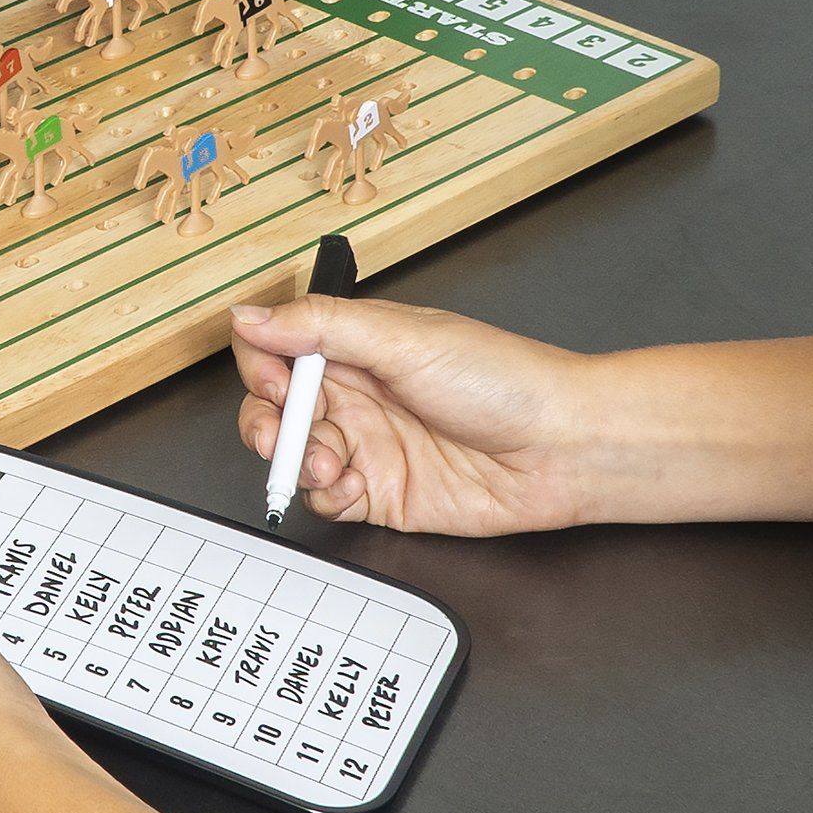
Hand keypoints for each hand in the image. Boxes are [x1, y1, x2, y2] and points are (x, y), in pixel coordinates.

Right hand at [229, 295, 600, 534]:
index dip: (262, 365)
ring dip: (295, 461)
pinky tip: (346, 485)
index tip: (279, 382)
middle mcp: (356, 394)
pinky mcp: (380, 493)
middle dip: (266, 421)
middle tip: (285, 432)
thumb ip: (318, 326)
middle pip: (273, 406)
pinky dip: (322, 496)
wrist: (565, 448)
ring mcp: (367, 445)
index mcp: (356, 347)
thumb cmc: (505, 380)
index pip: (276, 348)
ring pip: (293, 455)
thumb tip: (248, 314)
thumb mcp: (403, 338)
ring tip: (328, 463)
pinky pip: (325, 498)